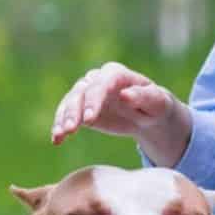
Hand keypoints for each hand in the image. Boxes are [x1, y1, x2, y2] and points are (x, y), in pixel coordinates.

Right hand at [50, 61, 179, 146]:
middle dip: (75, 109)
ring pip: (70, 101)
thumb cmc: (155, 106)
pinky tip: (57, 140)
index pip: (103, 82)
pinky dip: (60, 126)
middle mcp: (99, 79)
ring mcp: (88, 92)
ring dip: (63, 118)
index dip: (94, 99)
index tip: (89, 118)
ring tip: (61, 135)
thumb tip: (125, 95)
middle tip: (72, 129)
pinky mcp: (81, 107)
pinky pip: (66, 114)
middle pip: (82, 90)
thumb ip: (143, 97)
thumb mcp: (157, 103)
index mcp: (118, 74)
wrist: (147, 115)